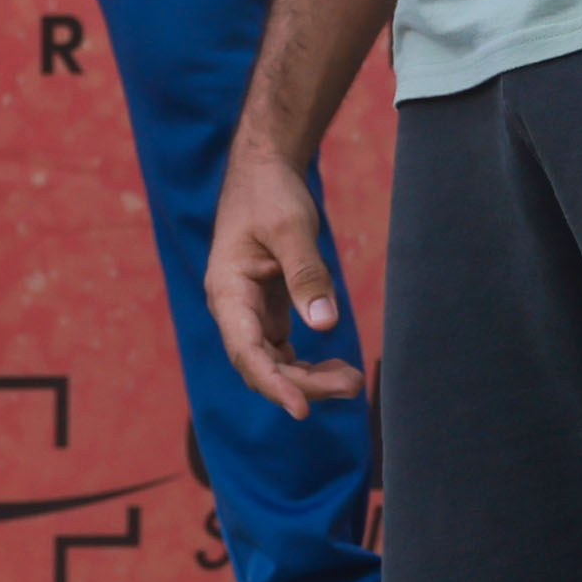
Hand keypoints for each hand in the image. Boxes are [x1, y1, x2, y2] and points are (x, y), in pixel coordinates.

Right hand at [203, 141, 361, 417]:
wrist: (264, 172)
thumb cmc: (270, 194)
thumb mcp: (291, 228)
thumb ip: (306, 274)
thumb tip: (325, 324)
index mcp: (228, 291)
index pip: (246, 351)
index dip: (272, 384)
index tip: (301, 409)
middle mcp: (234, 310)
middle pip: (263, 366)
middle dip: (305, 384)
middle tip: (353, 385)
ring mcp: (250, 315)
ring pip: (274, 365)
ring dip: (310, 379)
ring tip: (353, 382)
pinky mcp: (268, 313)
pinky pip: (285, 353)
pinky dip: (310, 365)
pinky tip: (340, 368)